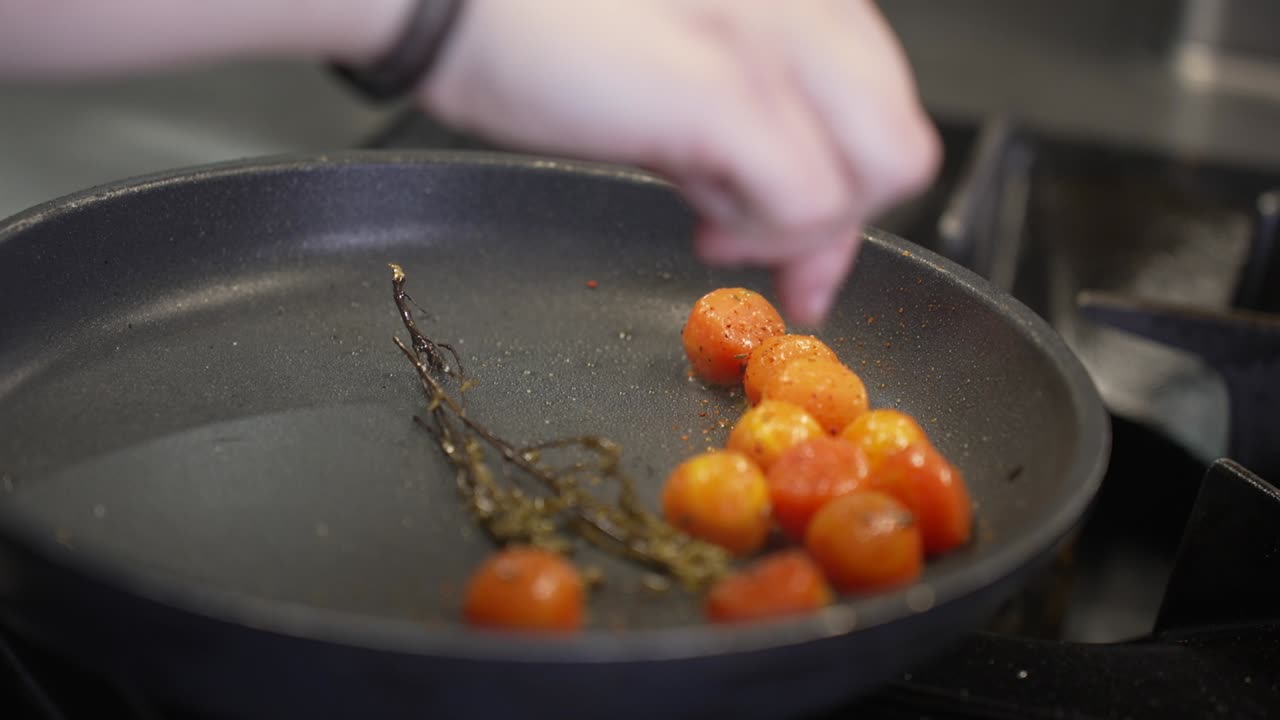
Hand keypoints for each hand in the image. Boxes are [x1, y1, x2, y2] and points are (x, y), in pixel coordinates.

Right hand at [419, 0, 939, 324]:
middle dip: (844, 217)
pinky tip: (703, 223)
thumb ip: (737, 147)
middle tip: (776, 255)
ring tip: (720, 222)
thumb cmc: (532, 30)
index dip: (852, 186)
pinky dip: (771, 235)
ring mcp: (776, 39)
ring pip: (885, 166)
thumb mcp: (667, 91)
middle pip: (899, 137)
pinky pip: (812, 197)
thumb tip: (773, 226)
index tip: (806, 245)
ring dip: (811, 225)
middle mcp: (804, 4)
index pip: (880, 103)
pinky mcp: (732, 90)